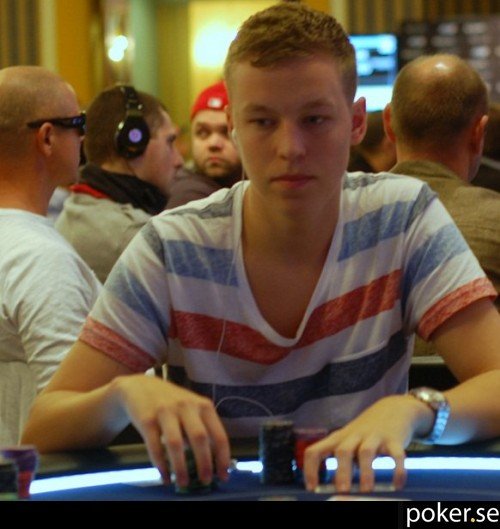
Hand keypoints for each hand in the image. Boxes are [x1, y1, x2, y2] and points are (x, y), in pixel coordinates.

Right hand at [112, 374, 230, 487]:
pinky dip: (161, 465)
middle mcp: (186, 406)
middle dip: (204, 463)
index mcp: (203, 405)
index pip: (218, 434)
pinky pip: (154, 446)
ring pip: (176, 443)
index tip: (224, 475)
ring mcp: (165, 411)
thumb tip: (212, 462)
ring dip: (181, 467)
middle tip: (205, 480)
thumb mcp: (191, 409)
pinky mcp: (146, 419)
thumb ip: (202, 429)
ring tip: (183, 483)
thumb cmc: (172, 403)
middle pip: (199, 438)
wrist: (140, 386)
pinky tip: (165, 476)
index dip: (222, 457)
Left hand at [302, 395, 419, 492]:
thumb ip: (343, 461)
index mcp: (338, 439)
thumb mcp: (349, 441)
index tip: (311, 487)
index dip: (310, 469)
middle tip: (342, 491)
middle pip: (343, 451)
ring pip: (366, 452)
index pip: (316, 450)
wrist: (393, 408)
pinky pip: (396, 455)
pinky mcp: (394, 439)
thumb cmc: (366, 432)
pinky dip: (397, 470)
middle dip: (341, 471)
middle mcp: (354, 436)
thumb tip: (336, 489)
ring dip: (366, 471)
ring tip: (367, 489)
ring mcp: (374, 437)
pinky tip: (397, 484)